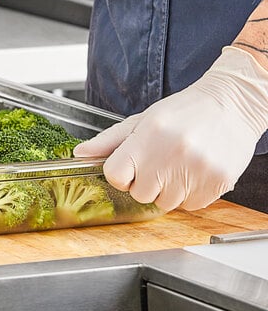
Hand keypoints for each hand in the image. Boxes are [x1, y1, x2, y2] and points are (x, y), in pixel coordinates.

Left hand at [73, 46, 267, 211]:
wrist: (231, 104)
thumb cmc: (184, 112)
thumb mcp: (142, 120)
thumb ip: (109, 141)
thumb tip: (80, 153)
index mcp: (147, 138)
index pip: (115, 175)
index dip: (120, 174)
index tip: (130, 166)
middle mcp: (170, 155)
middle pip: (140, 194)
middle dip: (145, 182)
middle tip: (159, 162)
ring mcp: (196, 170)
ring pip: (166, 203)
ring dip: (169, 189)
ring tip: (179, 164)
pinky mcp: (217, 183)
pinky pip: (191, 205)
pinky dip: (190, 193)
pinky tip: (195, 171)